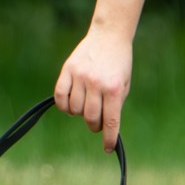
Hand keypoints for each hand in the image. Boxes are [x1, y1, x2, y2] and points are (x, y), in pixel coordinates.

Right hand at [54, 30, 131, 152]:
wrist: (109, 36)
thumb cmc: (119, 64)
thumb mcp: (124, 84)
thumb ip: (115, 105)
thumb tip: (106, 128)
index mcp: (114, 88)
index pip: (110, 121)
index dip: (108, 138)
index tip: (107, 148)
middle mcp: (97, 83)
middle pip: (90, 118)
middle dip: (94, 126)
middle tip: (97, 123)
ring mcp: (80, 76)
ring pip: (74, 110)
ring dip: (79, 114)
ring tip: (86, 107)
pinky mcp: (67, 70)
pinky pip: (60, 97)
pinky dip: (64, 106)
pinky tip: (71, 105)